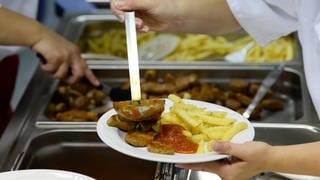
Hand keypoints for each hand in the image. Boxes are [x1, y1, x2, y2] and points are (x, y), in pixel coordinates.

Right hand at [32, 29, 98, 85]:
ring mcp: (66, 55)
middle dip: (71, 80)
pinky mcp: (57, 56)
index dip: (91, 77)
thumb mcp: (62, 52)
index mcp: (76, 53)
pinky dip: (45, 68)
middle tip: (64, 79)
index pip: (86, 67)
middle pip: (79, 74)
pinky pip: (52, 70)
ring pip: (62, 75)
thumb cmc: (47, 44)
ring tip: (47, 65)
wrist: (38, 34)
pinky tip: (43, 61)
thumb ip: (68, 62)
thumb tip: (68, 76)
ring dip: (52, 73)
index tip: (97, 84)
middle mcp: (73, 54)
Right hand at [110, 0, 239, 33]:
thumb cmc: (169, 6)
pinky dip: (138, 29)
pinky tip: (145, 27)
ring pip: (126, 20)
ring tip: (142, 25)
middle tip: (134, 21)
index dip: (117, 7)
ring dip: (133, 25)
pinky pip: (133, 27)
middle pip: (120, 9)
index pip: (118, 0)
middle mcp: (134, 2)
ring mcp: (136, 11)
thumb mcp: (150, 3)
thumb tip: (118, 4)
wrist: (179, 18)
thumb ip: (133, 3)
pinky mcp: (139, 21)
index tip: (122, 15)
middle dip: (126, 18)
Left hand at [176, 141, 271, 179]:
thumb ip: (227, 147)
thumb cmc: (260, 155)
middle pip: (207, 165)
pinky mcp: (231, 168)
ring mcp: (229, 172)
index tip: (179, 163)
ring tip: (193, 150)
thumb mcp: (243, 149)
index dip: (191, 163)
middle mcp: (227, 175)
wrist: (271, 158)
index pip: (205, 166)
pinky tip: (209, 150)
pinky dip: (213, 156)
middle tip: (182, 156)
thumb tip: (212, 145)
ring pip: (212, 163)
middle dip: (195, 160)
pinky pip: (218, 161)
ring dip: (204, 157)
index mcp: (228, 172)